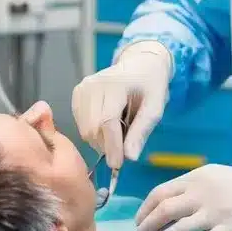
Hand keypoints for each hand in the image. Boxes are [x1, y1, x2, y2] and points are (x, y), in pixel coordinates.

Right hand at [72, 41, 171, 171]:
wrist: (140, 65)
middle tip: (126, 143)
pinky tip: (108, 123)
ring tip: (119, 128)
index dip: (112, 146)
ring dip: (102, 140)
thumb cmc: (150, 86)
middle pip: (93, 129)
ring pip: (85, 130)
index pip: (107, 121)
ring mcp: (81, 89)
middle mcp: (91, 85)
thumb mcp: (155, 108)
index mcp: (114, 84)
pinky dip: (94, 132)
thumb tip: (129, 158)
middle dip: (108, 144)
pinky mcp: (76, 95)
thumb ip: (141, 131)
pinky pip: (81, 125)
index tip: (117, 165)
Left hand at [134, 165, 231, 230]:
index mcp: (200, 177)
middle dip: (146, 225)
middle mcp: (203, 193)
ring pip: (176, 228)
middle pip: (163, 210)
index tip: (139, 220)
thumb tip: (173, 198)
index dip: (145, 208)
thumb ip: (198, 184)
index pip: (161, 192)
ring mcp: (215, 213)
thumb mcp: (221, 176)